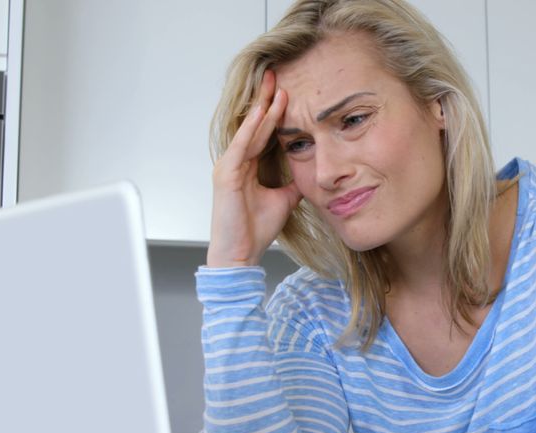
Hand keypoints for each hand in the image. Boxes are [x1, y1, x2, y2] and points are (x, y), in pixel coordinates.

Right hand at [206, 70, 301, 267]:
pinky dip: (252, 130)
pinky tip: (263, 114)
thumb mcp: (283, 200)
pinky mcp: (225, 175)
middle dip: (266, 100)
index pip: (261, 131)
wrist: (241, 254)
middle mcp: (235, 162)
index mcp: (246, 166)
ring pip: (248, 131)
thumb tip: (309, 173)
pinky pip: (241, 146)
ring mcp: (228, 166)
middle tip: (276, 74)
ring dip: (261, 108)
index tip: (286, 90)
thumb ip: (292, 183)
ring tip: (273, 86)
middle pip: (253, 124)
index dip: (273, 111)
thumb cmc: (255, 230)